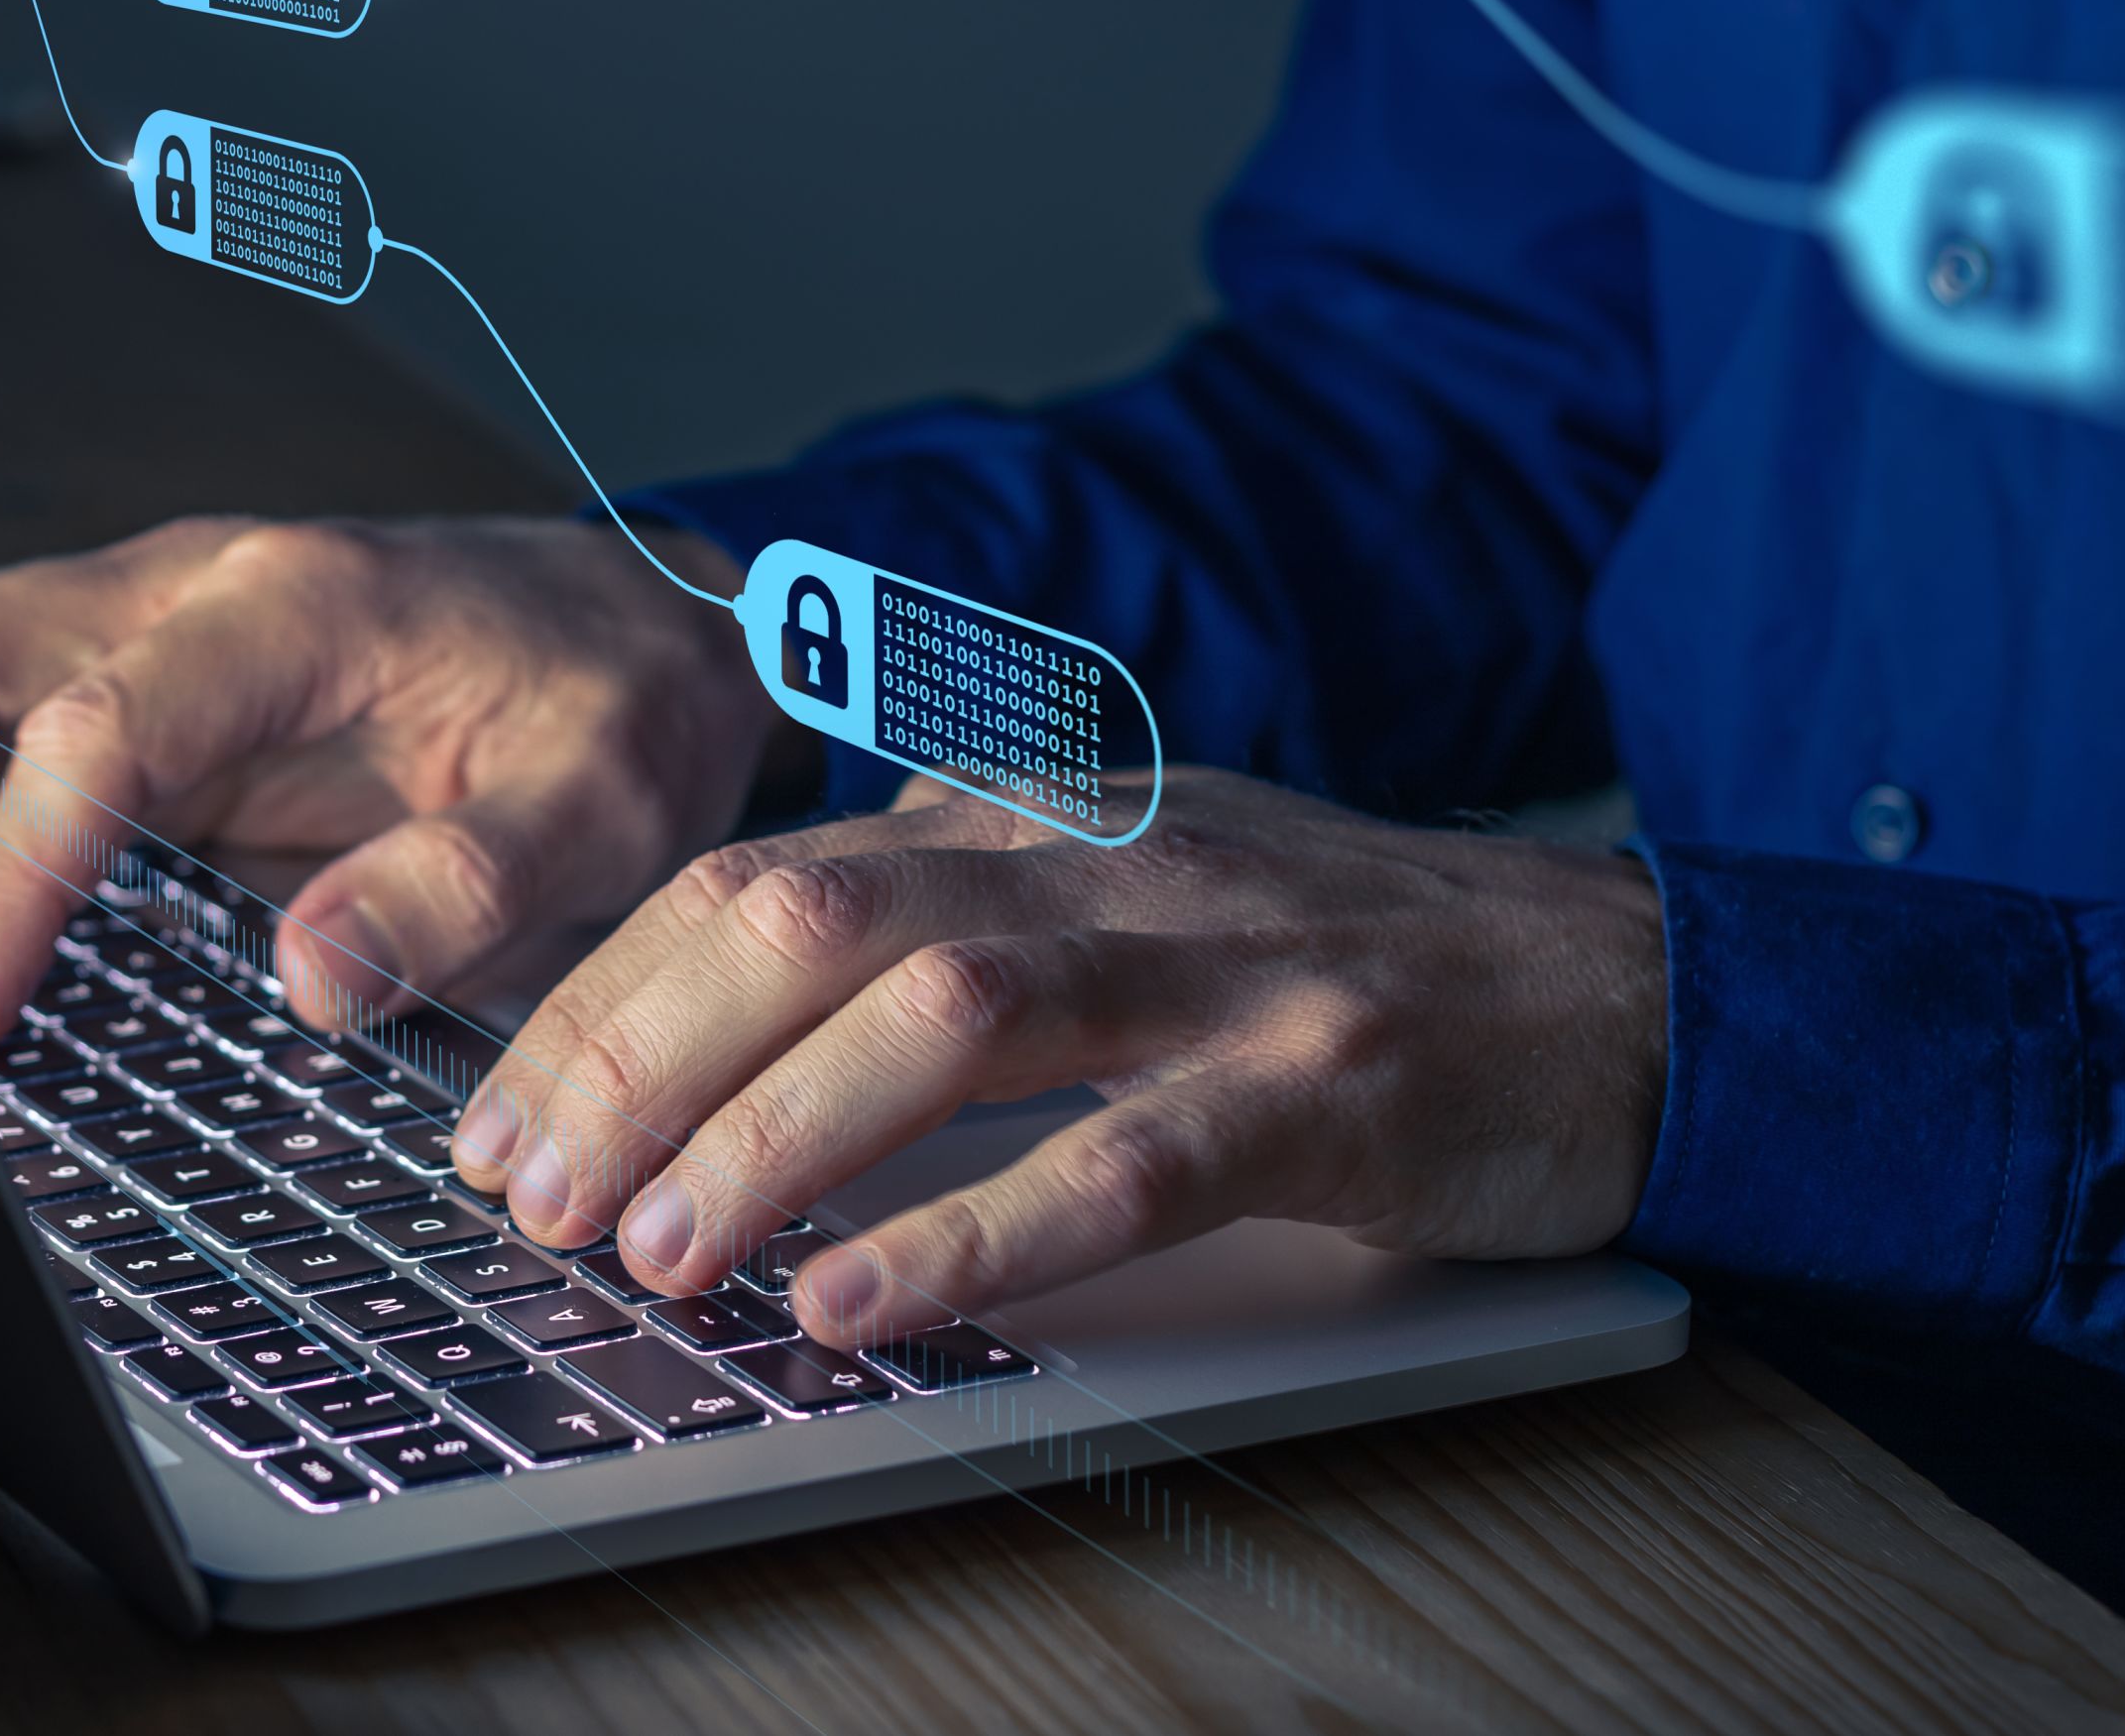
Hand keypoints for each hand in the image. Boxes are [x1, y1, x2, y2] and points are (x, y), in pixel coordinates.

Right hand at [0, 515, 805, 1043]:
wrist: (654, 630)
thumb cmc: (624, 707)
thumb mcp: (603, 812)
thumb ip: (463, 887)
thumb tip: (309, 975)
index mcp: (302, 610)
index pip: (98, 725)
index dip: (15, 869)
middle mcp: (203, 592)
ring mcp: (163, 628)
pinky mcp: (156, 684)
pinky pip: (6, 720)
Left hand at [447, 768, 1666, 1347]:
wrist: (1626, 983)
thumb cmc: (1340, 959)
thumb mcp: (1119, 892)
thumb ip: (942, 924)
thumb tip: (716, 1010)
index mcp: (1031, 815)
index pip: (756, 879)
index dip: (603, 1001)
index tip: (498, 1120)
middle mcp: (1104, 858)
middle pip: (812, 922)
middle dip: (639, 1060)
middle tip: (530, 1197)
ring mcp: (1222, 962)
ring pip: (950, 1015)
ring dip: (777, 1138)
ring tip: (663, 1254)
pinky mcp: (1329, 1079)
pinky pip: (1129, 1158)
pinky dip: (981, 1235)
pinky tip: (869, 1310)